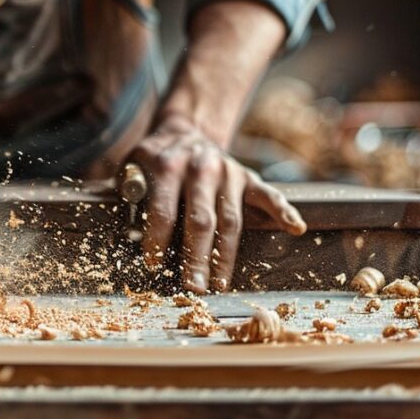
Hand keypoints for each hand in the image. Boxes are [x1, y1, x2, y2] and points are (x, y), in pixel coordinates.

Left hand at [128, 114, 306, 292]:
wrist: (186, 130)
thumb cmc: (154, 159)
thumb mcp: (132, 163)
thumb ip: (128, 185)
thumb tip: (124, 208)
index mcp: (167, 166)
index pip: (163, 209)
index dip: (156, 238)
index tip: (154, 265)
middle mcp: (201, 168)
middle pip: (200, 220)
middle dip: (196, 257)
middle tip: (193, 288)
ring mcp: (228, 173)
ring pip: (230, 219)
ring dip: (226, 255)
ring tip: (219, 284)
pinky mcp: (247, 177)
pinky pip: (268, 195)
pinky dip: (283, 210)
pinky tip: (295, 228)